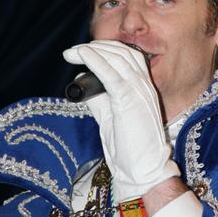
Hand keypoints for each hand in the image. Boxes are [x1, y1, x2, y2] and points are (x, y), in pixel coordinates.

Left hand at [63, 40, 179, 201]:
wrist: (143, 169)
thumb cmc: (129, 147)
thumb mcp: (109, 116)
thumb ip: (98, 97)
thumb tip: (80, 80)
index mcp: (143, 87)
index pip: (128, 56)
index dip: (105, 49)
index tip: (83, 51)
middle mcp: (144, 85)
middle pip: (122, 52)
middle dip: (96, 47)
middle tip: (72, 51)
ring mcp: (140, 92)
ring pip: (118, 59)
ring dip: (93, 51)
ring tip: (73, 52)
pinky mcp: (131, 101)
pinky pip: (113, 75)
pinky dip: (97, 62)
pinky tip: (84, 55)